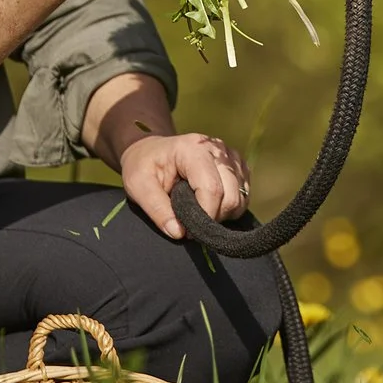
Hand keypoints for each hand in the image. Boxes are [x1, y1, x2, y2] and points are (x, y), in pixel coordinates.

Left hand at [117, 131, 251, 238]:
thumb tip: (179, 233)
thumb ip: (157, 209)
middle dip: (213, 217)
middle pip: (231, 195)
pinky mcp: (237, 165)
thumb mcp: (137, 186)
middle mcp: (216, 149)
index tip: (188, 232)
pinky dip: (230, 207)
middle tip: (191, 223)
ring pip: (241, 197)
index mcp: (193, 148)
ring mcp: (230, 156)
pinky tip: (211, 205)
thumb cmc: (142, 166)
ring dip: (222, 214)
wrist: (150, 150)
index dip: (204, 216)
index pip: (211, 188)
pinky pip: (244, 195)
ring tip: (199, 212)